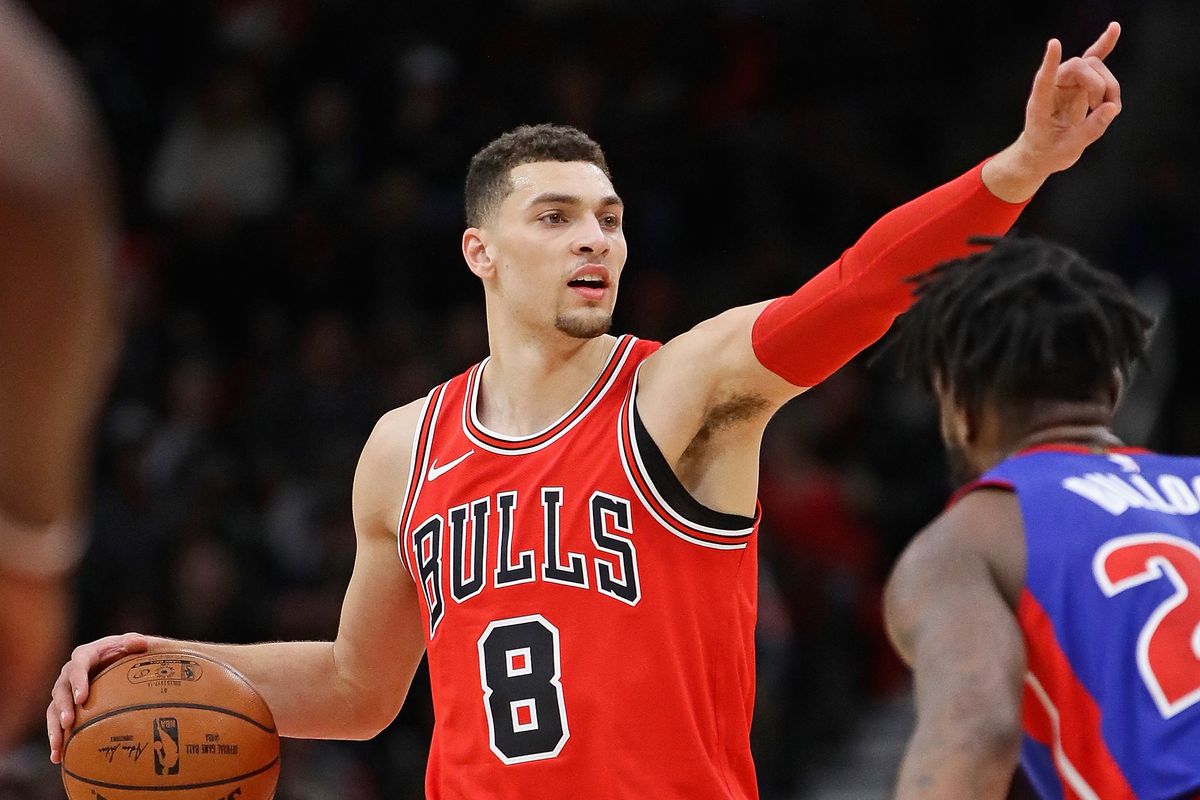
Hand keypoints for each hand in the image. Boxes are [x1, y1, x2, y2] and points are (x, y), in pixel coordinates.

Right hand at [46, 632, 147, 763]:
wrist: (116, 659)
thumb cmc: (124, 650)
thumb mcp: (129, 643)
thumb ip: (133, 642)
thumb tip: (142, 643)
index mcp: (84, 655)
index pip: (78, 667)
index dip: (78, 682)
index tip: (81, 698)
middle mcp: (69, 673)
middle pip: (61, 690)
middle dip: (63, 707)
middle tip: (68, 723)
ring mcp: (64, 691)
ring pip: (53, 710)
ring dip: (54, 728)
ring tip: (58, 747)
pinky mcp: (63, 706)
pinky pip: (55, 723)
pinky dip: (56, 739)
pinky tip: (57, 757)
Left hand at [984, 22, 1122, 201]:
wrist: (1042, 153)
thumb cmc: (1048, 152)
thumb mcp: (1069, 149)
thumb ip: (1090, 130)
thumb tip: (1112, 107)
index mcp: (1041, 104)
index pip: (1044, 80)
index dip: (1051, 63)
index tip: (1054, 44)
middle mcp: (1053, 87)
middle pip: (1081, 68)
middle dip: (1099, 85)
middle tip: (1103, 109)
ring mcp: (1067, 82)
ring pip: (1094, 66)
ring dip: (1108, 85)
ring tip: (1108, 109)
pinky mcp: (1080, 84)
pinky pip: (1093, 60)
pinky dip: (1104, 46)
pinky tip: (1115, 29)